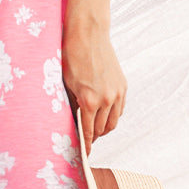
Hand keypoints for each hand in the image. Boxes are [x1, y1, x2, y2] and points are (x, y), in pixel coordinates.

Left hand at [62, 17, 126, 153]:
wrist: (88, 34)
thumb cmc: (71, 57)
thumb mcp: (65, 84)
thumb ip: (71, 105)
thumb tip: (73, 122)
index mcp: (88, 101)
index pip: (88, 132)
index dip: (86, 145)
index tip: (84, 154)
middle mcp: (106, 100)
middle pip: (102, 130)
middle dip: (93, 136)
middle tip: (85, 139)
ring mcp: (117, 93)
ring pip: (113, 122)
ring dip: (104, 128)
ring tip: (94, 129)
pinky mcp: (123, 86)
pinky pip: (119, 109)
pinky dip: (112, 115)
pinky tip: (103, 114)